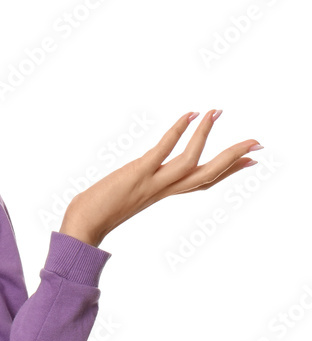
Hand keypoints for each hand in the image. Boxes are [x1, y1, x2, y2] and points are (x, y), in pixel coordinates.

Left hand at [59, 110, 261, 247]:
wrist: (82, 227)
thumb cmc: (96, 212)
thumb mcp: (124, 198)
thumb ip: (135, 187)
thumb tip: (132, 179)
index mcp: (162, 194)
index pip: (201, 183)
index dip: (226, 172)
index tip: (248, 161)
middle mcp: (163, 190)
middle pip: (208, 175)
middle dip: (234, 158)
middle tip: (257, 143)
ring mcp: (153, 181)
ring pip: (192, 160)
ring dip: (206, 135)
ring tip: (217, 112)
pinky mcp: (138, 172)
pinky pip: (164, 148)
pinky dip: (179, 130)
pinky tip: (190, 114)